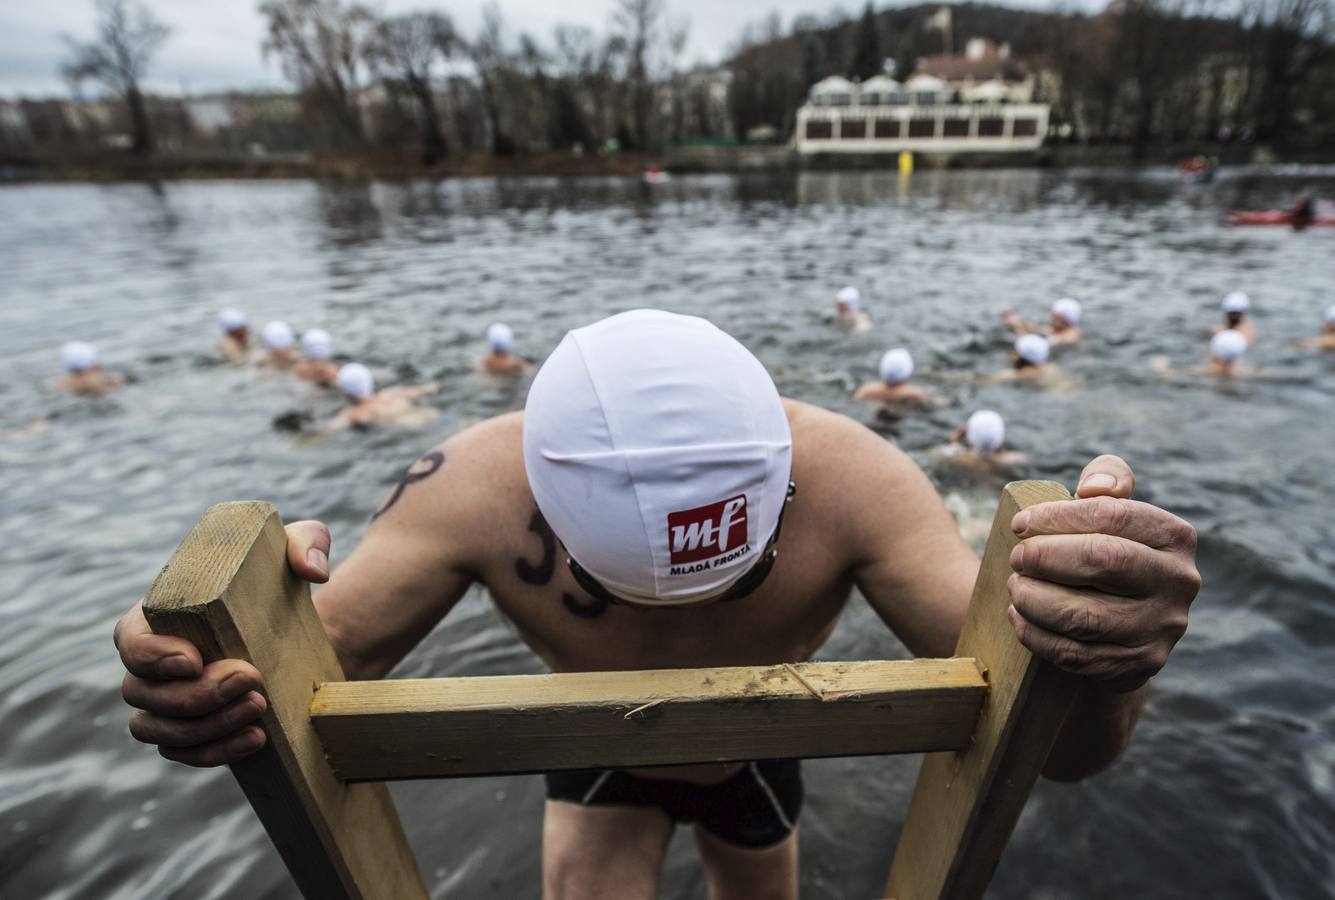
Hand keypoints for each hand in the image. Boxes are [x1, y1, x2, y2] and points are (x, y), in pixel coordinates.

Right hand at [115, 520, 331, 765]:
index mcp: (160, 617)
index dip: (152, 656)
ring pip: (159, 730)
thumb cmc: (282, 581)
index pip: (129, 641)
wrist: (303, 630)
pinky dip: (216, 752)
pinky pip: (185, 754)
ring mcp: (167, 703)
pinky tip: (257, 738)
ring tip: (259, 708)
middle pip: (143, 693)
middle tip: (251, 679)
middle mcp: (153, 664)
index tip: (195, 659)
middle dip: (194, 694)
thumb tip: (314, 571)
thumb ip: (307, 543)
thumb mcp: (301, 548)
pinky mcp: (192, 732)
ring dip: (206, 727)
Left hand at [1006, 456, 1199, 691]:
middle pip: (1103, 560)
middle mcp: (1179, 581)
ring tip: (1015, 588)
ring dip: (1035, 600)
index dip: (1057, 516)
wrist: (1125, 626)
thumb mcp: (1113, 511)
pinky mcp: (1140, 665)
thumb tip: (1097, 486)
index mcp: (1175, 536)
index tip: (1019, 524)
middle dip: (1045, 556)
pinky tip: (1019, 618)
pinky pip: (1076, 653)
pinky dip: (1037, 634)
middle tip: (1017, 557)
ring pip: (1085, 616)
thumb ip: (1108, 480)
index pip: (1112, 514)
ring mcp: (1162, 628)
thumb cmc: (1108, 552)